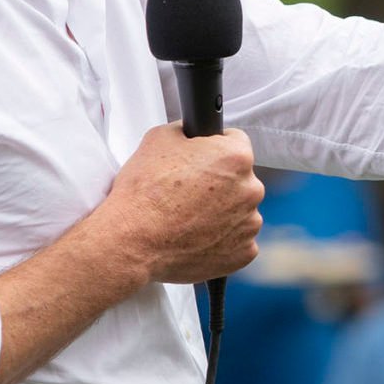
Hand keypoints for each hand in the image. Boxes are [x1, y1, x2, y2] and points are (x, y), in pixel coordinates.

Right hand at [93, 124, 264, 283]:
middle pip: (239, 179)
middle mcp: (251, 189)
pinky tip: (196, 236)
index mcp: (236, 157)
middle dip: (219, 182)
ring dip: (222, 212)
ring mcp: (249, 223)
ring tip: (189, 217)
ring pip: (239, 210)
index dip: (215, 148)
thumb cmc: (144, 191)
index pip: (236, 141)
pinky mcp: (243, 252)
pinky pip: (237, 240)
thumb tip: (191, 133)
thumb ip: (186, 130)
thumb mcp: (159, 138)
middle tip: (188, 191)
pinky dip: (221, 239)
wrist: (133, 240)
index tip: (202, 159)